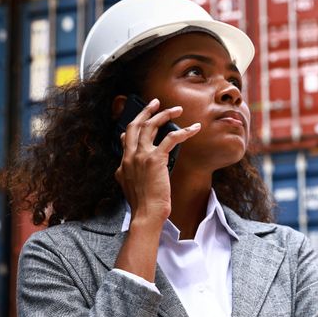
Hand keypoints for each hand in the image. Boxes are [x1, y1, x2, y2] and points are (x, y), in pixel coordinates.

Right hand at [114, 97, 200, 224]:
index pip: (125, 138)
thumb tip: (126, 168)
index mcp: (123, 162)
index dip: (133, 126)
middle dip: (146, 111)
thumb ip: (128, 173)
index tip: (139, 119)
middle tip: (155, 102)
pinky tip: (194, 129)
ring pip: (151, 126)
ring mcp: (141, 155)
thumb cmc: (143, 205)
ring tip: (176, 109)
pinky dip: (184, 131)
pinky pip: (171, 138)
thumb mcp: (129, 186)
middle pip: (135, 125)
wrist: (146, 213)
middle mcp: (130, 155)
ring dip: (165, 115)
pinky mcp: (155, 159)